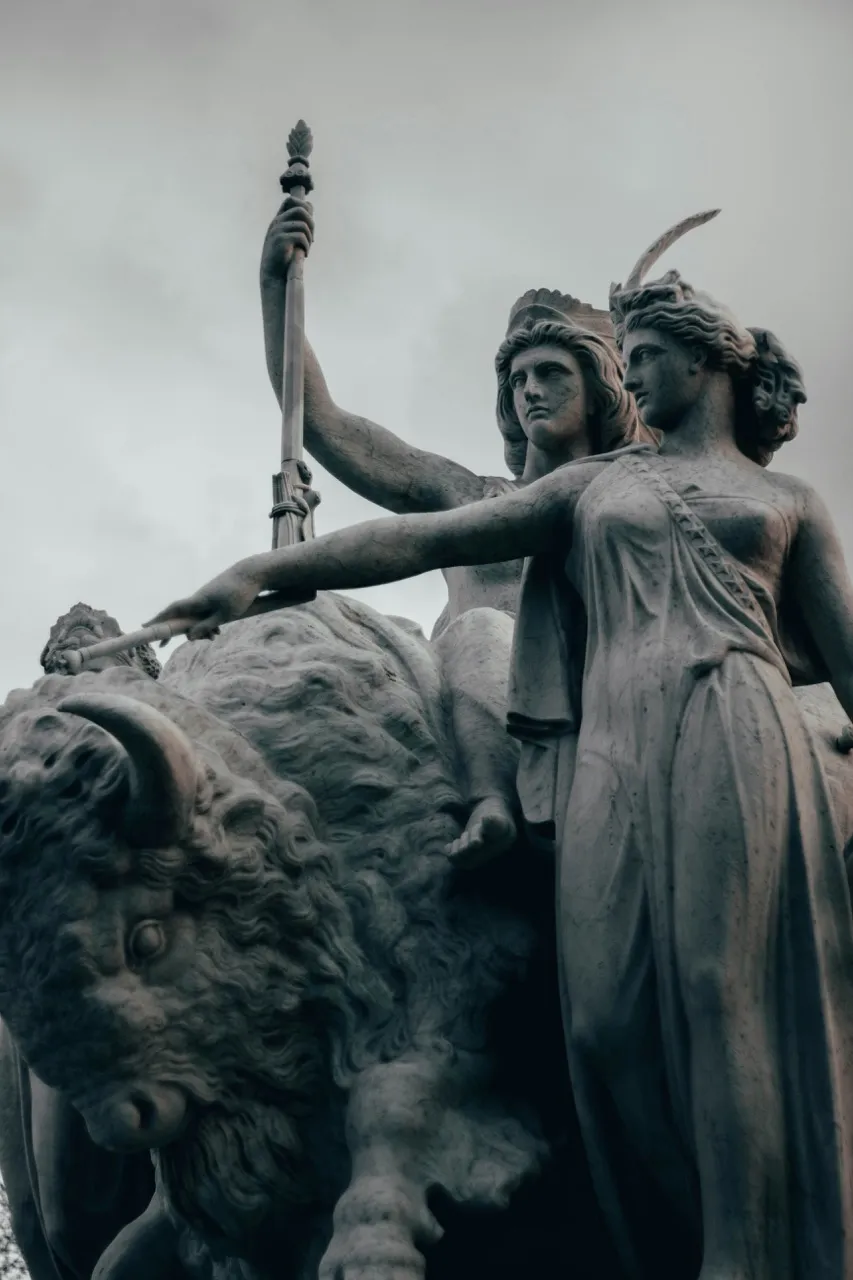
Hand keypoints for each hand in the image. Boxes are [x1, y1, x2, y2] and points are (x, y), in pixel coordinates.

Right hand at [144, 559, 264, 641]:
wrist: (253, 573)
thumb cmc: (240, 593)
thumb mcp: (224, 614)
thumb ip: (206, 626)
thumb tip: (189, 637)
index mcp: (198, 601)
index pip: (172, 610)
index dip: (158, 618)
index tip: (144, 626)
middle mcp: (199, 598)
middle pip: (182, 617)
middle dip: (175, 631)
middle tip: (163, 645)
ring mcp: (207, 596)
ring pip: (196, 616)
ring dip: (201, 629)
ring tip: (214, 638)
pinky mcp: (216, 596)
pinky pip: (206, 613)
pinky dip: (209, 623)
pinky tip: (218, 631)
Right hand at [261, 196, 314, 281]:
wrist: (272, 276)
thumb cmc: (282, 258)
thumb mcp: (288, 237)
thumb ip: (296, 222)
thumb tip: (310, 205)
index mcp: (278, 220)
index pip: (290, 201)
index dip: (304, 206)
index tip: (309, 222)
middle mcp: (277, 222)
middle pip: (300, 209)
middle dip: (311, 222)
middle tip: (312, 237)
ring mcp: (278, 230)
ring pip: (303, 224)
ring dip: (310, 237)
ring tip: (307, 248)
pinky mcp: (281, 240)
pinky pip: (301, 236)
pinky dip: (307, 246)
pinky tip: (305, 254)